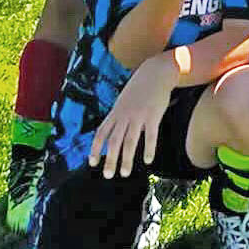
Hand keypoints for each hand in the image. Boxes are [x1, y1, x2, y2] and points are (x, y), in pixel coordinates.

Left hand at [89, 56, 176, 177]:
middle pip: (114, 141)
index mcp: (116, 112)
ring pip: (130, 141)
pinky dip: (149, 149)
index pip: (101, 133)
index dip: (95, 148)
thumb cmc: (140, 87)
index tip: (92, 162)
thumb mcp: (124, 100)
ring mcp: (139, 116)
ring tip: (125, 173)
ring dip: (126, 159)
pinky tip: (148, 160)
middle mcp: (124, 115)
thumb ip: (119, 115)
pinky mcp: (153, 115)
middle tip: (108, 175)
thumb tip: (113, 131)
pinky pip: (150, 136)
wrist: (156, 72)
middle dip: (110, 160)